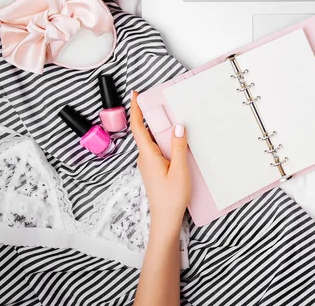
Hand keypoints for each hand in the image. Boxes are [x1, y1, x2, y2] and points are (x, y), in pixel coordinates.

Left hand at [131, 91, 191, 235]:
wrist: (166, 220)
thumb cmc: (171, 198)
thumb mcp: (179, 170)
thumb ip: (178, 147)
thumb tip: (178, 126)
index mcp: (147, 155)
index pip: (139, 127)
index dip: (136, 110)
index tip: (135, 95)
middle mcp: (145, 158)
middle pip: (146, 131)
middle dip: (153, 116)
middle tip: (163, 103)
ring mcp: (149, 164)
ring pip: (153, 141)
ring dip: (162, 130)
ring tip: (175, 120)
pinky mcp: (155, 169)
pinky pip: (158, 149)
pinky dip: (165, 141)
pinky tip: (177, 142)